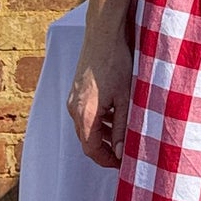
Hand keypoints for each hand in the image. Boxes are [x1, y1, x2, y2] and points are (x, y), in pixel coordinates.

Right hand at [67, 34, 130, 167]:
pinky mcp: (77, 91)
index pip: (91, 149)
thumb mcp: (126, 98)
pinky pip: (86, 114)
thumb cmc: (116, 63)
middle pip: (87, 140)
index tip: (123, 165)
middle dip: (106, 150)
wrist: (103, 34)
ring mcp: (74, 99)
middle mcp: (74, 109)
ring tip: (125, 137)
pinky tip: (117, 116)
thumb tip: (122, 153)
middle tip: (126, 155)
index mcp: (84, 114)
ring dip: (104, 135)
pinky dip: (100, 121)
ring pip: (87, 127)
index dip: (107, 160)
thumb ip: (123, 128)